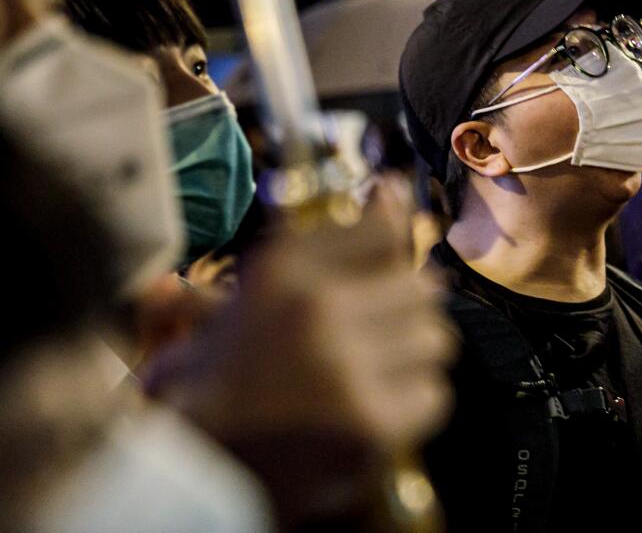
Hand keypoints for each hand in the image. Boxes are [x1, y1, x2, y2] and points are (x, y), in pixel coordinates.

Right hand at [152, 173, 454, 453]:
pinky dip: (411, 404)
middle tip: (377, 332)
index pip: (383, 230)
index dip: (397, 238)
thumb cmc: (235, 369)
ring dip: (411, 358)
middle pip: (422, 288)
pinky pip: (432, 395)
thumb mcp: (265, 289)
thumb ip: (334, 240)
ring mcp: (345, 369)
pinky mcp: (370, 424)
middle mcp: (316, 310)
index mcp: (284, 271)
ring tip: (374, 372)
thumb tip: (398, 187)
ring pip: (434, 340)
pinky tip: (374, 408)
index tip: (391, 251)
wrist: (199, 463)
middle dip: (406, 311)